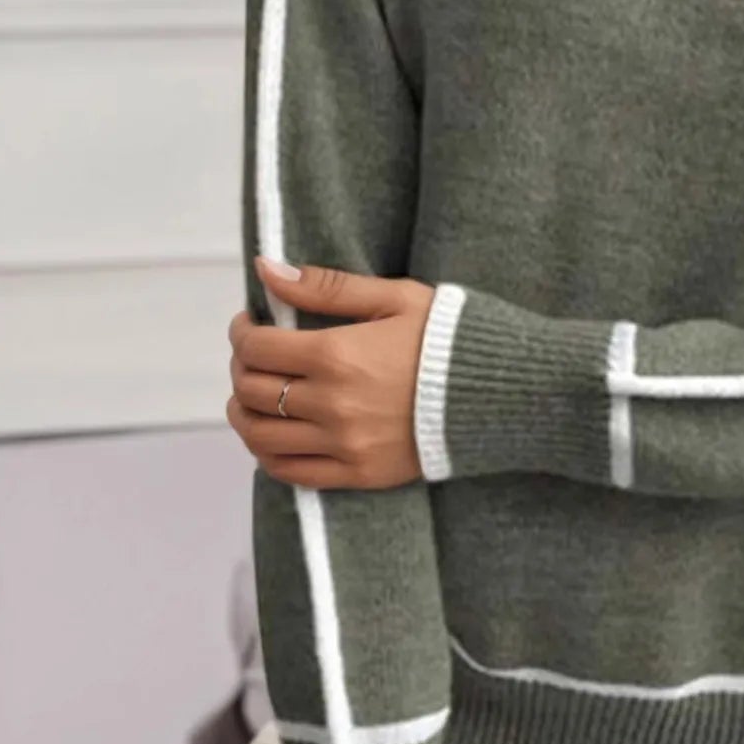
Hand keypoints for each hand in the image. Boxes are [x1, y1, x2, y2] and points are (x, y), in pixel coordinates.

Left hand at [226, 257, 431, 488]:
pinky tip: (275, 435)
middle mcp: (332, 404)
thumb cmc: (449, 338)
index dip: (242, 333)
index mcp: (336, 355)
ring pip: (260, 436)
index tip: (251, 324)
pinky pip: (291, 472)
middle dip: (243, 368)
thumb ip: (327, 286)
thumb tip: (266, 269)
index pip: (256, 348)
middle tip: (257, 356)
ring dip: (245, 413)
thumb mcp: (395, 298)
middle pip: (252, 391)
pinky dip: (268, 455)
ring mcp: (344, 444)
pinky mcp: (359, 474)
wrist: (501, 392)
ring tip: (256, 396)